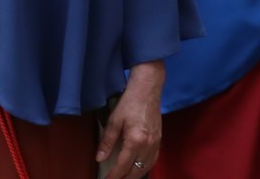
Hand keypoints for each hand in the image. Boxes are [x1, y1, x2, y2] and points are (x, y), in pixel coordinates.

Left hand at [96, 61, 162, 177]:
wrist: (148, 90)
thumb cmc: (129, 103)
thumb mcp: (114, 120)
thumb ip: (107, 141)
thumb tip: (100, 158)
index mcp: (135, 141)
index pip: (123, 165)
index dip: (114, 175)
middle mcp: (148, 146)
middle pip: (137, 171)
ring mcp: (156, 144)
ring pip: (146, 168)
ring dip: (135, 175)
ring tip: (124, 178)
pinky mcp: (160, 141)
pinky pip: (153, 160)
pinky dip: (145, 167)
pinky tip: (138, 168)